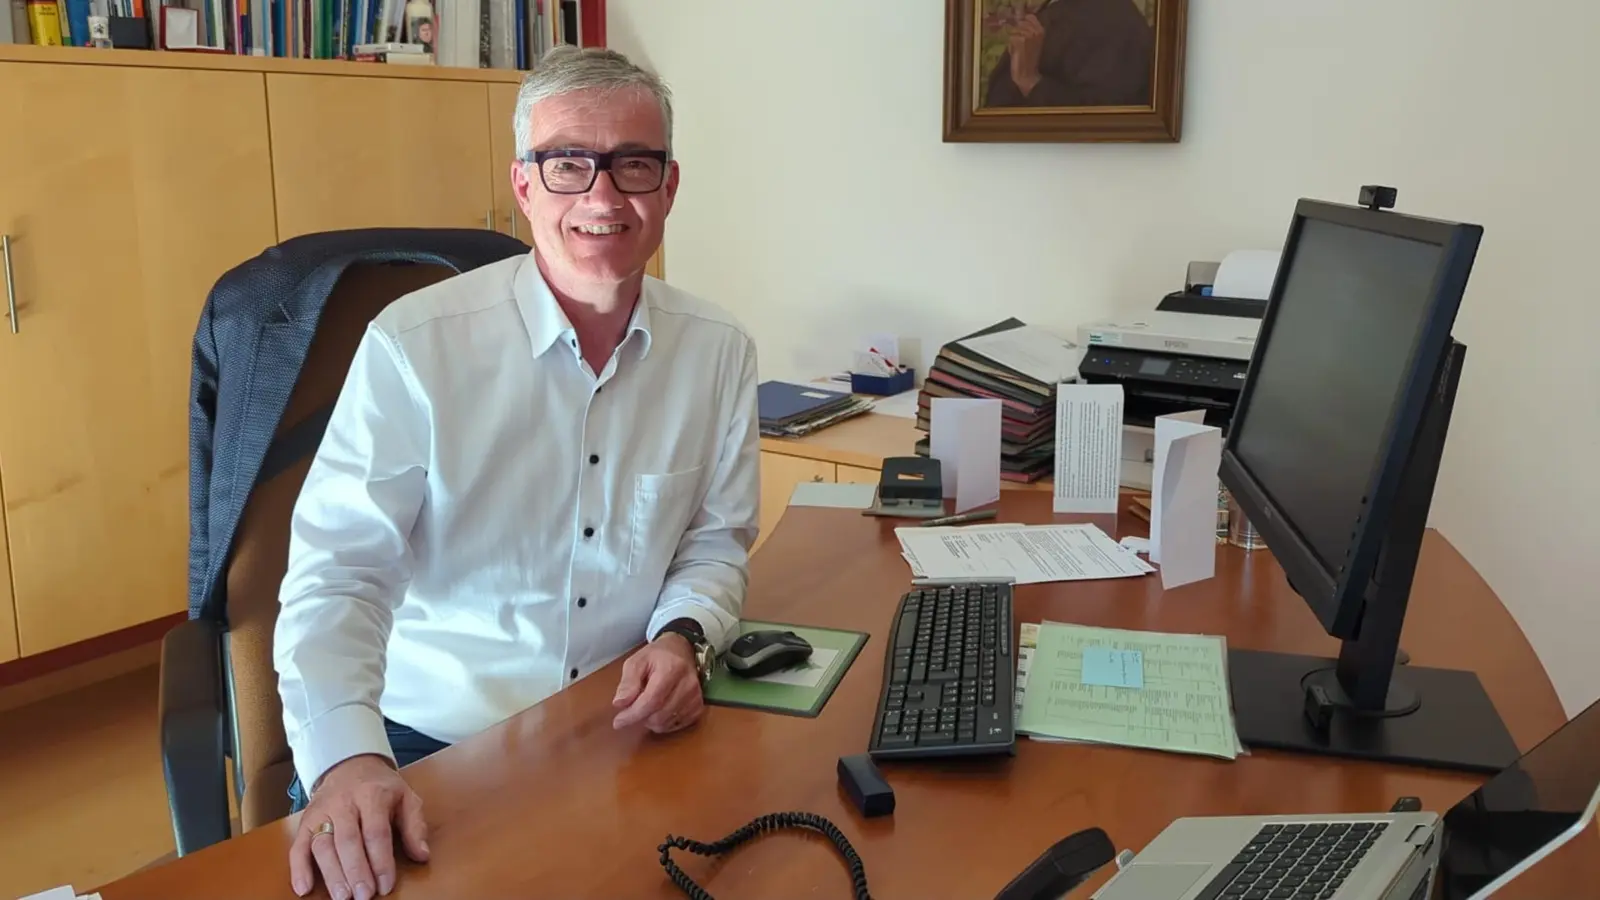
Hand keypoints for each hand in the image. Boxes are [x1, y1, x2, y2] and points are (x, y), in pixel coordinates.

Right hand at [289, 754, 429, 898]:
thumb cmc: (381, 787)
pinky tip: (303, 888)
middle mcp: (343, 803)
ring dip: (331, 874)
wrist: (350, 765)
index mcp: (372, 795)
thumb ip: (415, 826)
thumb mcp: (406, 797)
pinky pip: (297, 845)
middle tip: (364, 896)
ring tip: (342, 897)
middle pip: (348, 841)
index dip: (381, 861)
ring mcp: (321, 812)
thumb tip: (422, 855)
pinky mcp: (306, 821)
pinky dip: (298, 868)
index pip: (376, 832)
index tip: (386, 885)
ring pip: (322, 845)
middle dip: (356, 871)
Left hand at [612, 633, 705, 732]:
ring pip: (666, 723)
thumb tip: (620, 704)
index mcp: (671, 669)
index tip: (618, 721)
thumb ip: (628, 682)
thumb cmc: (657, 656)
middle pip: (659, 716)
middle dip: (640, 718)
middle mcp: (687, 685)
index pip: (651, 701)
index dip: (633, 715)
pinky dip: (663, 723)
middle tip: (632, 709)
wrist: (681, 650)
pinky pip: (676, 726)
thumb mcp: (636, 661)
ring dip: (650, 721)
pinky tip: (659, 710)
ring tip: (646, 706)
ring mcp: (695, 697)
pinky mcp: (698, 707)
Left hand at [1008, 14, 1045, 94]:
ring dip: (1013, 41)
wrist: (1028, 75)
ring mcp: (1027, 34)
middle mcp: (1036, 31)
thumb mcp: (1033, 43)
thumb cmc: (1030, 60)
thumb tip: (1018, 23)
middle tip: (1021, 45)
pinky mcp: (1019, 40)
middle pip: (1020, 23)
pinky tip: (1015, 53)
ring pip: (1014, 31)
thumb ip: (1028, 32)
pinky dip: (1011, 46)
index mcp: (1041, 31)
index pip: (1030, 17)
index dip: (1023, 23)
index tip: (1022, 33)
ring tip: (1019, 50)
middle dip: (1017, 34)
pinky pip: (1010, 39)